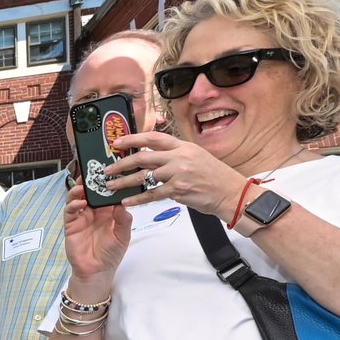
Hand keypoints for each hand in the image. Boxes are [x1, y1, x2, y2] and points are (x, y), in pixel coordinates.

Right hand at [62, 179, 131, 284]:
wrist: (97, 271)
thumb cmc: (111, 254)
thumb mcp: (123, 236)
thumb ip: (123, 220)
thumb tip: (122, 203)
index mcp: (107, 212)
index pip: (105, 193)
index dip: (106, 183)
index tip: (109, 172)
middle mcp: (93, 211)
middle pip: (89, 191)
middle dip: (89, 181)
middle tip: (91, 171)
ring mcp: (81, 217)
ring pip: (77, 197)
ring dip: (78, 189)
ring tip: (83, 185)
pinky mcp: (71, 224)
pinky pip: (70, 211)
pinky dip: (73, 204)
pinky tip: (80, 202)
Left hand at [101, 132, 245, 219]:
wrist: (232, 193)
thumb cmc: (214, 177)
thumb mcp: (196, 157)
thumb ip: (175, 156)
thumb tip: (153, 158)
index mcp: (183, 146)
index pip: (153, 138)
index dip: (132, 138)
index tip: (117, 142)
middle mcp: (179, 157)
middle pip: (143, 157)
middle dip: (121, 163)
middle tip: (107, 169)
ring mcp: (178, 174)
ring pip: (144, 176)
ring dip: (124, 182)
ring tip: (111, 186)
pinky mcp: (178, 190)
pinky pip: (152, 194)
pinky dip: (137, 198)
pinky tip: (126, 201)